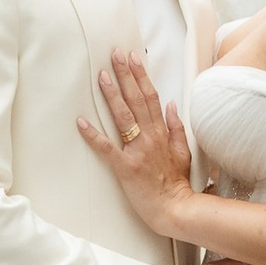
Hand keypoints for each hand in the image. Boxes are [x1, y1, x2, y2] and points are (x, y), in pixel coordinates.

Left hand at [76, 48, 196, 238]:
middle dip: (125, 75)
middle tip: (114, 54)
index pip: (151, 97)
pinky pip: (107, 148)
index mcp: (162, 133)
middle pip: (137, 99)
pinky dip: (93, 135)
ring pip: (123, 117)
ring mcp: (137, 151)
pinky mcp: (125, 168)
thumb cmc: (177, 183)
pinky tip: (81, 122)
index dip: (141, 75)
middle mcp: (150, 137)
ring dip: (112, 95)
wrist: (175, 209)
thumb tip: (171, 104)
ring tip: (102, 76)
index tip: (133, 57)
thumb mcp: (184, 152)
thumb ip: (176, 127)